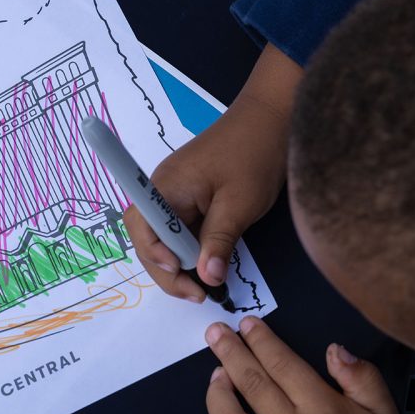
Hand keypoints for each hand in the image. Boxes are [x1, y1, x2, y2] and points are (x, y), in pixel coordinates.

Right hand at [123, 45, 301, 300]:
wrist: (273, 117)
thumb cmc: (254, 153)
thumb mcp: (239, 203)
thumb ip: (219, 241)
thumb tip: (207, 278)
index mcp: (165, 187)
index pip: (142, 229)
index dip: (155, 258)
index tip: (184, 279)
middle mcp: (162, 191)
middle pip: (149, 239)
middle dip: (168, 271)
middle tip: (198, 296)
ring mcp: (176, 194)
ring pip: (165, 239)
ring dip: (180, 265)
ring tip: (204, 288)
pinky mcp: (192, 198)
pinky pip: (181, 230)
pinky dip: (191, 251)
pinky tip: (208, 267)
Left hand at [204, 317, 414, 413]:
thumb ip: (363, 378)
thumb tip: (334, 348)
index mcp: (325, 412)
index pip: (282, 364)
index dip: (260, 340)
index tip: (246, 324)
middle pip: (252, 384)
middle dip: (230, 352)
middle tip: (215, 333)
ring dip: (217, 395)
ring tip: (216, 376)